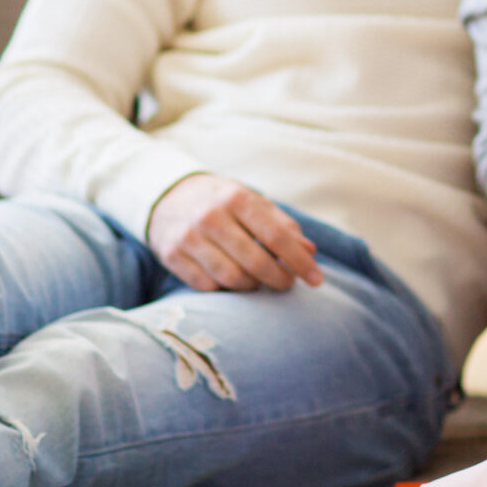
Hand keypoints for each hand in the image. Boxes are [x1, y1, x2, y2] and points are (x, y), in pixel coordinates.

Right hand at [145, 173, 324, 291]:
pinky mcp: (172, 255)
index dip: (300, 262)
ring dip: (253, 286)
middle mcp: (210, 216)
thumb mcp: (253, 203)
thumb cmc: (223, 203)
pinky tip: (230, 280)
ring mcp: (188, 236)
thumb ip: (283, 226)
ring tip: (258, 280)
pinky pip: (208, 287)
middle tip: (286, 283)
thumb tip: (310, 252)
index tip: (317, 280)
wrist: (168, 197)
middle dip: (279, 279)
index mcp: (237, 198)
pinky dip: (225, 289)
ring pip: (233, 279)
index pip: (277, 237)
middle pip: (257, 262)